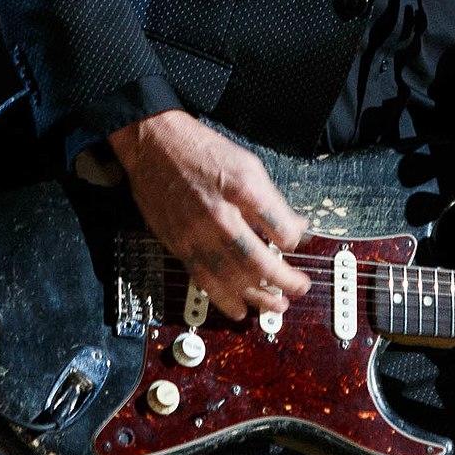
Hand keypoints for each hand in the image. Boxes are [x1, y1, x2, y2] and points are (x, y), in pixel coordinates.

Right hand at [108, 110, 309, 321]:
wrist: (155, 145)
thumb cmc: (203, 151)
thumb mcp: (248, 164)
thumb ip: (271, 199)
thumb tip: (296, 226)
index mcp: (242, 187)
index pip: (279, 227)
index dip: (295, 240)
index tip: (298, 243)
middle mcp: (219, 214)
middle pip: (257, 259)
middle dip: (283, 280)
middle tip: (299, 288)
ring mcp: (196, 233)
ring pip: (231, 277)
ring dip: (257, 297)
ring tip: (277, 306)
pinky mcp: (178, 244)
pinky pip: (203, 279)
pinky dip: (223, 298)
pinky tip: (238, 309)